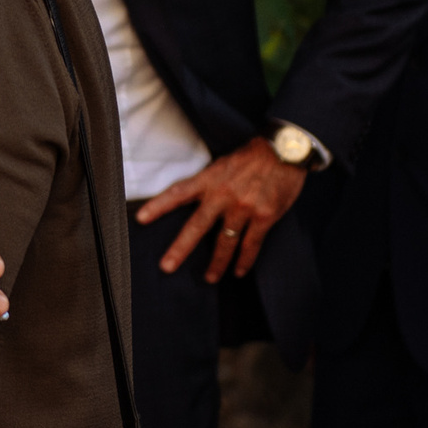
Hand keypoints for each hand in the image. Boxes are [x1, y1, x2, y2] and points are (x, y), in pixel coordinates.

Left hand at [136, 138, 306, 282]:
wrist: (286, 150)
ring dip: (217, 263)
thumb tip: (195, 200)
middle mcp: (223, 194)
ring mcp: (244, 207)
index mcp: (210, 179)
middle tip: (167, 266)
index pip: (178, 193)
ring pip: (225, 242)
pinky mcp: (264, 216)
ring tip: (210, 278)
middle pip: (197, 226)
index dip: (158, 205)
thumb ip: (210, 182)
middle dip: (180, 248)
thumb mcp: (224, 163)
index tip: (141, 218)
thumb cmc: (253, 156)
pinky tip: (238, 271)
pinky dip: (244, 260)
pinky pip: (251, 244)